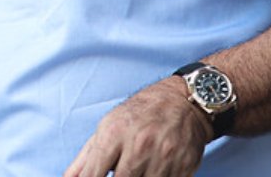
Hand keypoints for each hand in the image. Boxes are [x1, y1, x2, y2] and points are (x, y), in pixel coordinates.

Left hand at [64, 77, 209, 176]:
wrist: (182, 102)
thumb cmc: (139, 114)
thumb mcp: (108, 126)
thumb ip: (86, 158)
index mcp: (114, 133)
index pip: (93, 174)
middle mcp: (139, 145)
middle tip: (119, 173)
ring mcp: (163, 157)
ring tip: (136, 171)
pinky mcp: (184, 167)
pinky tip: (152, 172)